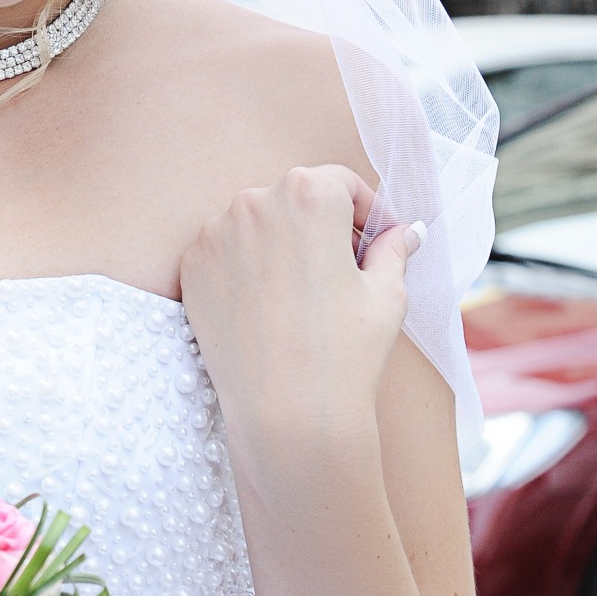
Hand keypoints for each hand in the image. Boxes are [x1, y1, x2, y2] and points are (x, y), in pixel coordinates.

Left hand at [178, 164, 421, 455]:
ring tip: (302, 293)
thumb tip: (405, 232)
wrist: (286, 413)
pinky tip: (267, 307)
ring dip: (279, 244)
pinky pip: (224, 252)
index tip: (373, 239)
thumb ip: (392, 249)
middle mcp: (254, 201)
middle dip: (319, 225)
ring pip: (256, 223)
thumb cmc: (345, 351)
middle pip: (294, 199)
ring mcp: (215, 233)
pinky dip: (244, 267)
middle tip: (342, 269)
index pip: (338, 182)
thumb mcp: (386, 294)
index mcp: (308, 194)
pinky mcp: (191, 266)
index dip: (362, 210)